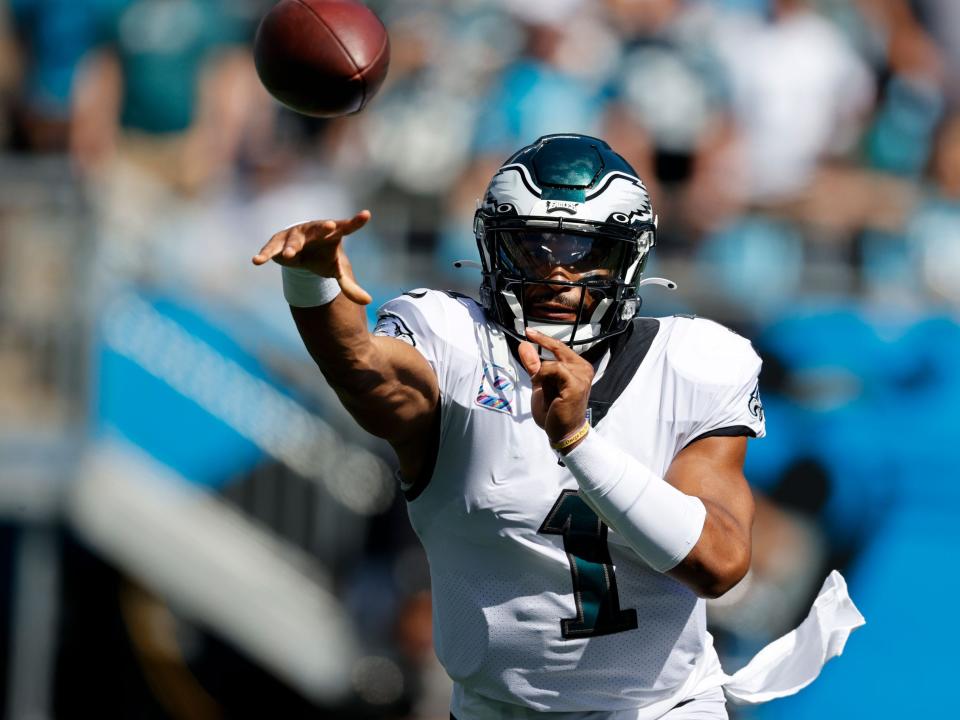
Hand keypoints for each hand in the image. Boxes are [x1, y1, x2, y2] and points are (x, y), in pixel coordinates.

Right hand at [252, 210, 372, 304]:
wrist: (301, 252)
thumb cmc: (323, 258)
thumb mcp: (336, 271)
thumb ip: (350, 286)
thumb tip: (368, 301)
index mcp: (332, 235)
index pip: (347, 227)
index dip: (355, 222)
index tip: (366, 215)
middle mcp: (314, 230)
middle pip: (320, 228)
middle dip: (323, 228)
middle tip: (330, 227)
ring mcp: (295, 235)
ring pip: (294, 240)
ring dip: (292, 247)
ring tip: (289, 256)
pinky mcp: (278, 242)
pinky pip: (272, 248)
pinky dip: (265, 254)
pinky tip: (257, 261)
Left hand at [517, 330, 593, 449]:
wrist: (563, 432)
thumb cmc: (554, 410)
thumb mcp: (540, 384)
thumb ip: (533, 365)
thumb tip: (524, 345)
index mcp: (578, 367)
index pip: (560, 347)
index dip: (544, 338)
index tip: (528, 331)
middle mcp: (584, 368)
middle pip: (559, 348)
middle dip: (542, 342)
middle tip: (527, 334)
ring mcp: (582, 376)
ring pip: (554, 361)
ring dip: (541, 372)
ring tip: (538, 385)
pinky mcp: (576, 384)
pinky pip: (555, 369)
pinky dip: (544, 375)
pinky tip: (540, 384)